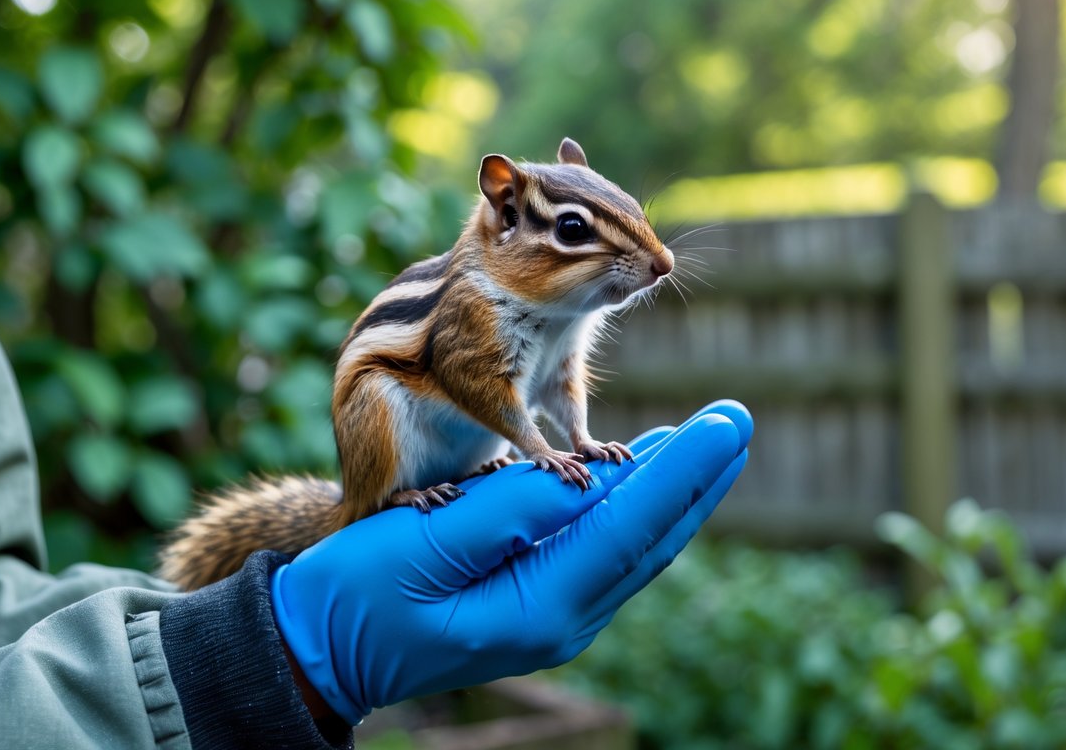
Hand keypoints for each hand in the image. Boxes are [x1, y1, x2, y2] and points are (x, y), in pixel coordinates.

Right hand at [271, 400, 752, 724]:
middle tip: (738, 420)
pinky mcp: (541, 597)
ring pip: (635, 541)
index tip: (724, 425)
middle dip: (698, 476)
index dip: (681, 472)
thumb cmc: (359, 595)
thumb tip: (577, 481)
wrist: (326, 646)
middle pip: (650, 536)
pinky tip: (648, 475)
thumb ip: (501, 512)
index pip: (629, 527)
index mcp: (539, 606)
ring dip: (676, 488)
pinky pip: (605, 545)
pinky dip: (636, 504)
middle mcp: (563, 615)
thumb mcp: (420, 547)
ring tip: (712, 440)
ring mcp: (556, 610)